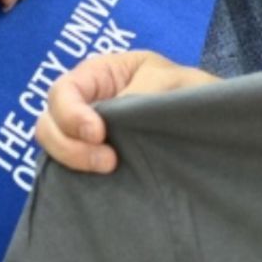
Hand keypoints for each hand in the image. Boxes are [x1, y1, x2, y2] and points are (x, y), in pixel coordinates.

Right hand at [37, 50, 217, 175]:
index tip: (98, 133)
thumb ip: (141, 93)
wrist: (212, 122)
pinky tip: (107, 186)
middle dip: (69, 145)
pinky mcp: (95, 164)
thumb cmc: (188, 90)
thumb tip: (113, 116)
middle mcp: (85, 106)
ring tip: (111, 171)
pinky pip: (73, 173)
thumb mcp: (171, 81)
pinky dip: (80, 179)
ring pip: (57, 151)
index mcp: (98, 76)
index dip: (71, 114)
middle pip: (48, 125)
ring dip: (75, 163)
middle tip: (108, 162)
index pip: (62, 92)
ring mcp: (86, 138)